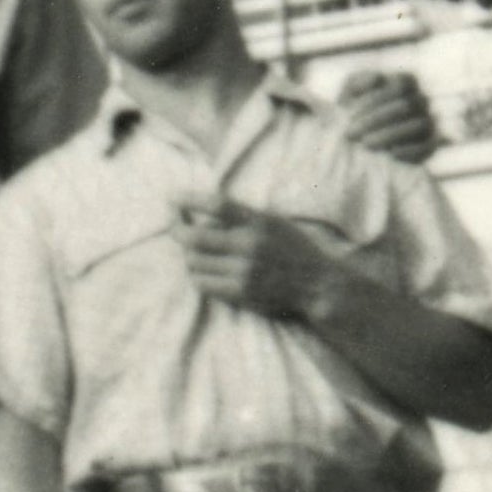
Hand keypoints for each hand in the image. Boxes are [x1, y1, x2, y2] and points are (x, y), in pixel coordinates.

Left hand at [171, 194, 327, 319]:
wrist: (318, 284)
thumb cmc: (293, 249)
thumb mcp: (273, 222)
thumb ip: (242, 217)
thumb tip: (200, 211)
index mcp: (259, 222)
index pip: (217, 205)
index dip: (190, 200)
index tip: (173, 198)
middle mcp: (250, 245)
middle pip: (195, 237)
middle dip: (177, 229)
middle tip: (173, 225)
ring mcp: (244, 271)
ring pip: (194, 262)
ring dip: (189, 255)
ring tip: (195, 252)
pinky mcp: (241, 293)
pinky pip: (202, 284)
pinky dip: (198, 276)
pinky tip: (205, 272)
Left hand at [337, 70, 436, 162]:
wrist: (354, 140)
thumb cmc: (352, 111)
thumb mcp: (349, 93)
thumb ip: (358, 81)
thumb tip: (376, 78)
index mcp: (405, 83)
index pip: (400, 85)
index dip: (376, 98)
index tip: (349, 112)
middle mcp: (420, 100)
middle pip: (407, 105)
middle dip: (376, 119)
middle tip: (351, 133)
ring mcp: (427, 122)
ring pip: (418, 125)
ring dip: (390, 135)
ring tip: (366, 144)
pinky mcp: (428, 146)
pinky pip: (426, 146)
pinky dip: (409, 150)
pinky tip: (389, 153)